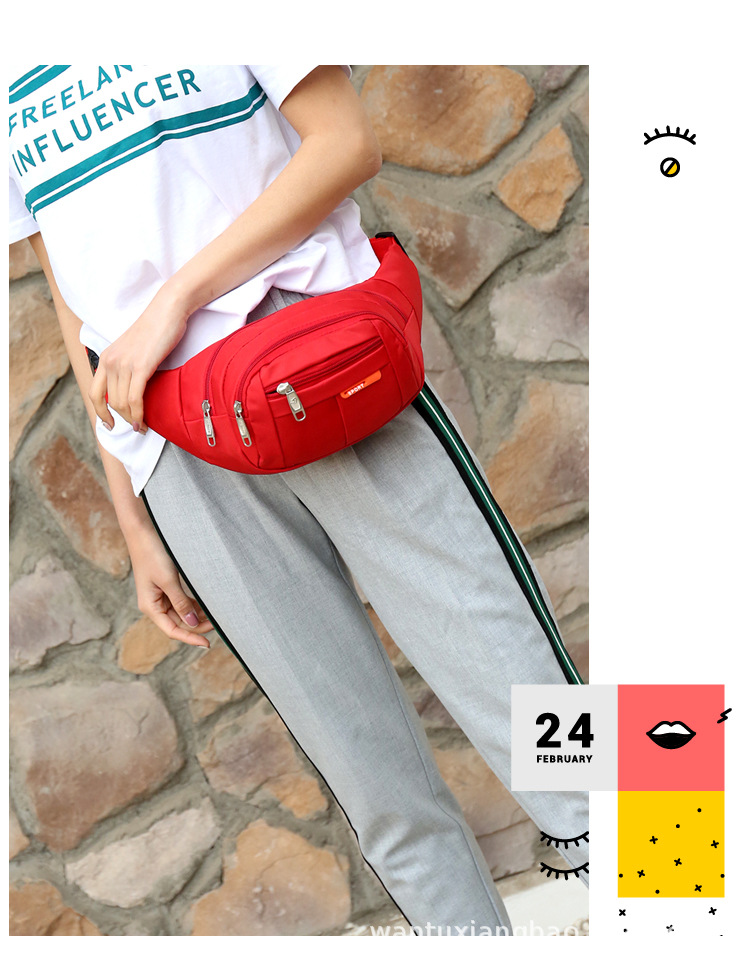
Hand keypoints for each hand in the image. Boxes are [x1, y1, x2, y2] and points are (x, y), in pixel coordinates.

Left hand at [90, 286, 188, 432]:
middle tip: (137, 427)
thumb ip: (129, 366)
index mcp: (106, 357)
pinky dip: (138, 414)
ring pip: (121, 403)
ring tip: (143, 427)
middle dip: (122, 419)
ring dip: (132, 419)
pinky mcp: (140, 366)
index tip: (109, 424)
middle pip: (109, 401)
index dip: (99, 412)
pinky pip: (134, 398)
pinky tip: (144, 421)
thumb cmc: (157, 328)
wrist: (168, 310)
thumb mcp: (134, 349)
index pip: (94, 392)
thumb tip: (134, 388)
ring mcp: (123, 364)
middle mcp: (110, 361)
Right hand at [129, 525, 212, 647]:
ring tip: (215, 614)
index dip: (190, 638)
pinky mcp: (165, 586)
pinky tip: (205, 604)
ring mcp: (159, 596)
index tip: (207, 644)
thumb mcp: (169, 580)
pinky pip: (180, 601)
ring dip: (196, 615)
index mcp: (150, 607)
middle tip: (218, 623)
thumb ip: (181, 602)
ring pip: (180, 612)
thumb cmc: (153, 555)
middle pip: (178, 623)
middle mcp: (154, 604)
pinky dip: (192, 604)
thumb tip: (193, 623)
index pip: (173, 630)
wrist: (143, 532)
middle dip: (197, 625)